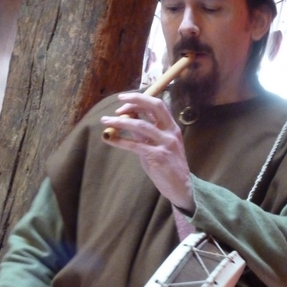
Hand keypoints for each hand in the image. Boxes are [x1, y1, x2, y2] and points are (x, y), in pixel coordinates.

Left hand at [101, 92, 194, 212]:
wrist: (180, 187)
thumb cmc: (167, 166)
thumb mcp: (158, 146)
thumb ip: (146, 134)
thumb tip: (128, 121)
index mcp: (172, 127)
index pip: (157, 105)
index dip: (140, 99)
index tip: (124, 101)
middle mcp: (171, 132)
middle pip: (154, 107)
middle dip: (135, 101)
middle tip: (118, 101)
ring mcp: (166, 144)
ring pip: (141, 125)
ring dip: (120, 121)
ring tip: (105, 120)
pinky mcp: (158, 156)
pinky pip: (135, 145)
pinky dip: (120, 140)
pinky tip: (110, 139)